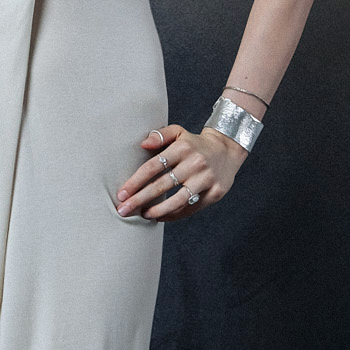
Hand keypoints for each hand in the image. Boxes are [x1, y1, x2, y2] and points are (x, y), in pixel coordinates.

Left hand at [115, 123, 244, 221]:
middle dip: (140, 200)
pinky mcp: (215, 192)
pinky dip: (175, 215)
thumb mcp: (179, 132)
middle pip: (162, 185)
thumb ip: (160, 135)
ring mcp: (206, 179)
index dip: (136, 181)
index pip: (154, 167)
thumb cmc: (195, 143)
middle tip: (123, 210)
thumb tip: (143, 144)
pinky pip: (191, 208)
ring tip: (143, 215)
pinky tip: (161, 217)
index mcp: (182, 148)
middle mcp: (195, 163)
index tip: (122, 194)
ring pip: (178, 200)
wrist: (227, 149)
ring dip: (157, 210)